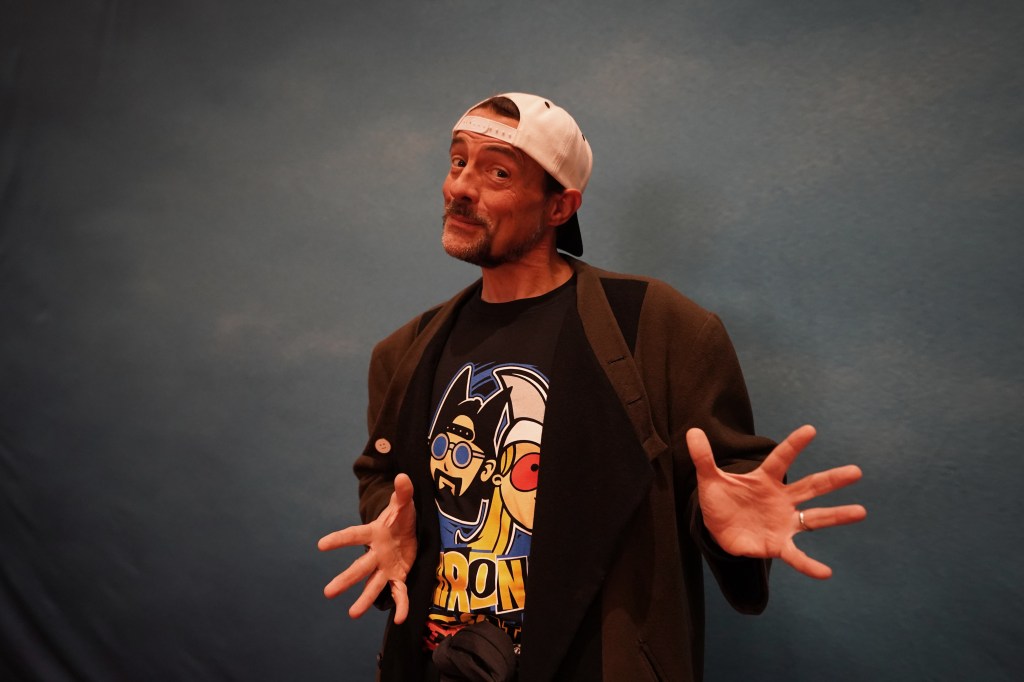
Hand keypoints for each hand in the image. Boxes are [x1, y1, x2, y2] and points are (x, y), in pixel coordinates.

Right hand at [318, 473, 417, 622]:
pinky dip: (401, 605)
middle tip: (327, 592)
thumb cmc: (402, 517)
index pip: (354, 536)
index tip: (320, 545)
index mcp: (374, 534)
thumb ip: (403, 493)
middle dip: (345, 579)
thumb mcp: (404, 504)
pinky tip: (399, 618)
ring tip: (352, 614)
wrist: (409, 530)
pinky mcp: (399, 577)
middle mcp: (376, 554)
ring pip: (374, 585)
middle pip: (359, 568)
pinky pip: (399, 593)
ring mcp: (386, 567)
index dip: (339, 539)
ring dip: (364, 600)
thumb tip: (402, 478)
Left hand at [686, 425, 865, 578]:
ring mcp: (783, 522)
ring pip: (814, 517)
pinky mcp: (778, 544)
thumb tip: (692, 431)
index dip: (794, 445)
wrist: (717, 530)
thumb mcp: (709, 480)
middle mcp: (781, 499)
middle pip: (810, 486)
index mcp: (765, 480)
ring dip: (837, 515)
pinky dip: (810, 565)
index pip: (781, 459)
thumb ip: (703, 457)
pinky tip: (826, 573)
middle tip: (857, 471)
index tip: (810, 430)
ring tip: (861, 511)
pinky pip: (796, 555)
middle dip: (833, 479)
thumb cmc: (720, 501)